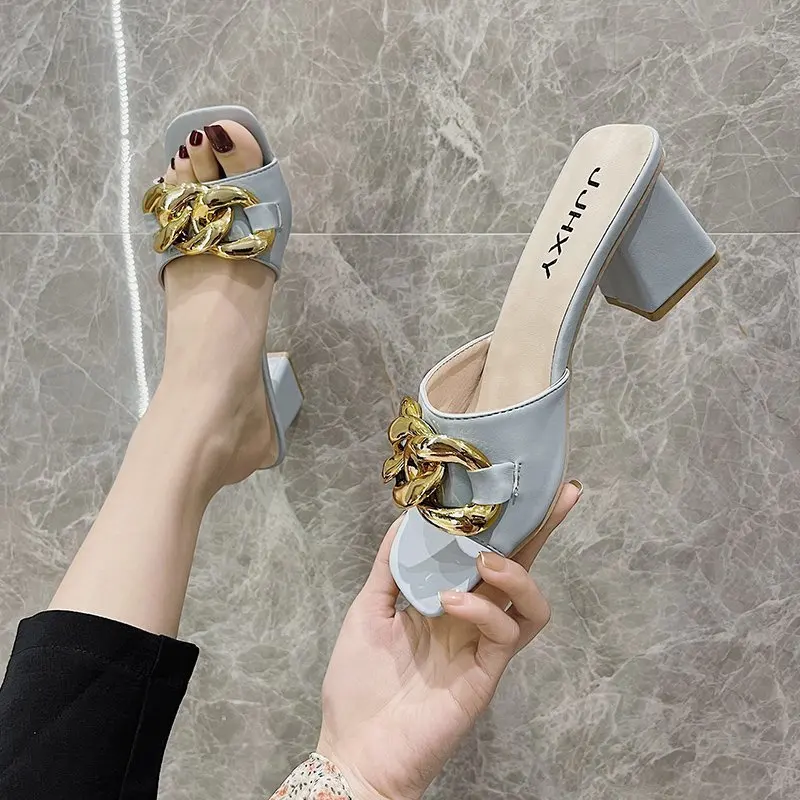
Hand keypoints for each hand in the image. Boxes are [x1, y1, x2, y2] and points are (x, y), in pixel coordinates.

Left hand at [317, 481, 581, 799]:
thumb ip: (390, 566)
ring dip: (515, 573)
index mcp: (447, 601)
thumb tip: (407, 518)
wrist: (354, 748)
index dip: (506, 524)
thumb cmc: (358, 683)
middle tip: (562, 497)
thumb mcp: (368, 610)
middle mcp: (472, 620)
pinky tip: (450, 602)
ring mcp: (482, 648)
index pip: (485, 555)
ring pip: (530, 604)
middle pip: (520, 569)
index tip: (520, 486)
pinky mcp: (486, 675)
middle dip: (543, 532)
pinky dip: (482, 610)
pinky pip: (503, 634)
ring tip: (484, 560)